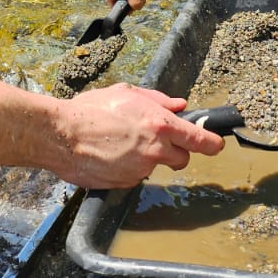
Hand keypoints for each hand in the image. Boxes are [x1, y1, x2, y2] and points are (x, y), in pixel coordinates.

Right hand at [56, 84, 223, 189]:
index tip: (216, 144)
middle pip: (182, 159)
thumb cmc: (89, 110)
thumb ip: (158, 100)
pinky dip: (128, 168)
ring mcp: (140, 170)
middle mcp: (155, 150)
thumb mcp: (126, 93)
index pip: (199, 140)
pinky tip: (110, 155)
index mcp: (159, 125)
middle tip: (155, 140)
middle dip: (174, 152)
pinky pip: (135, 177)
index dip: (212, 143)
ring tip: (121, 143)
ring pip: (155, 167)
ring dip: (147, 159)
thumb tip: (179, 105)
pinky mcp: (125, 184)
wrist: (61, 136)